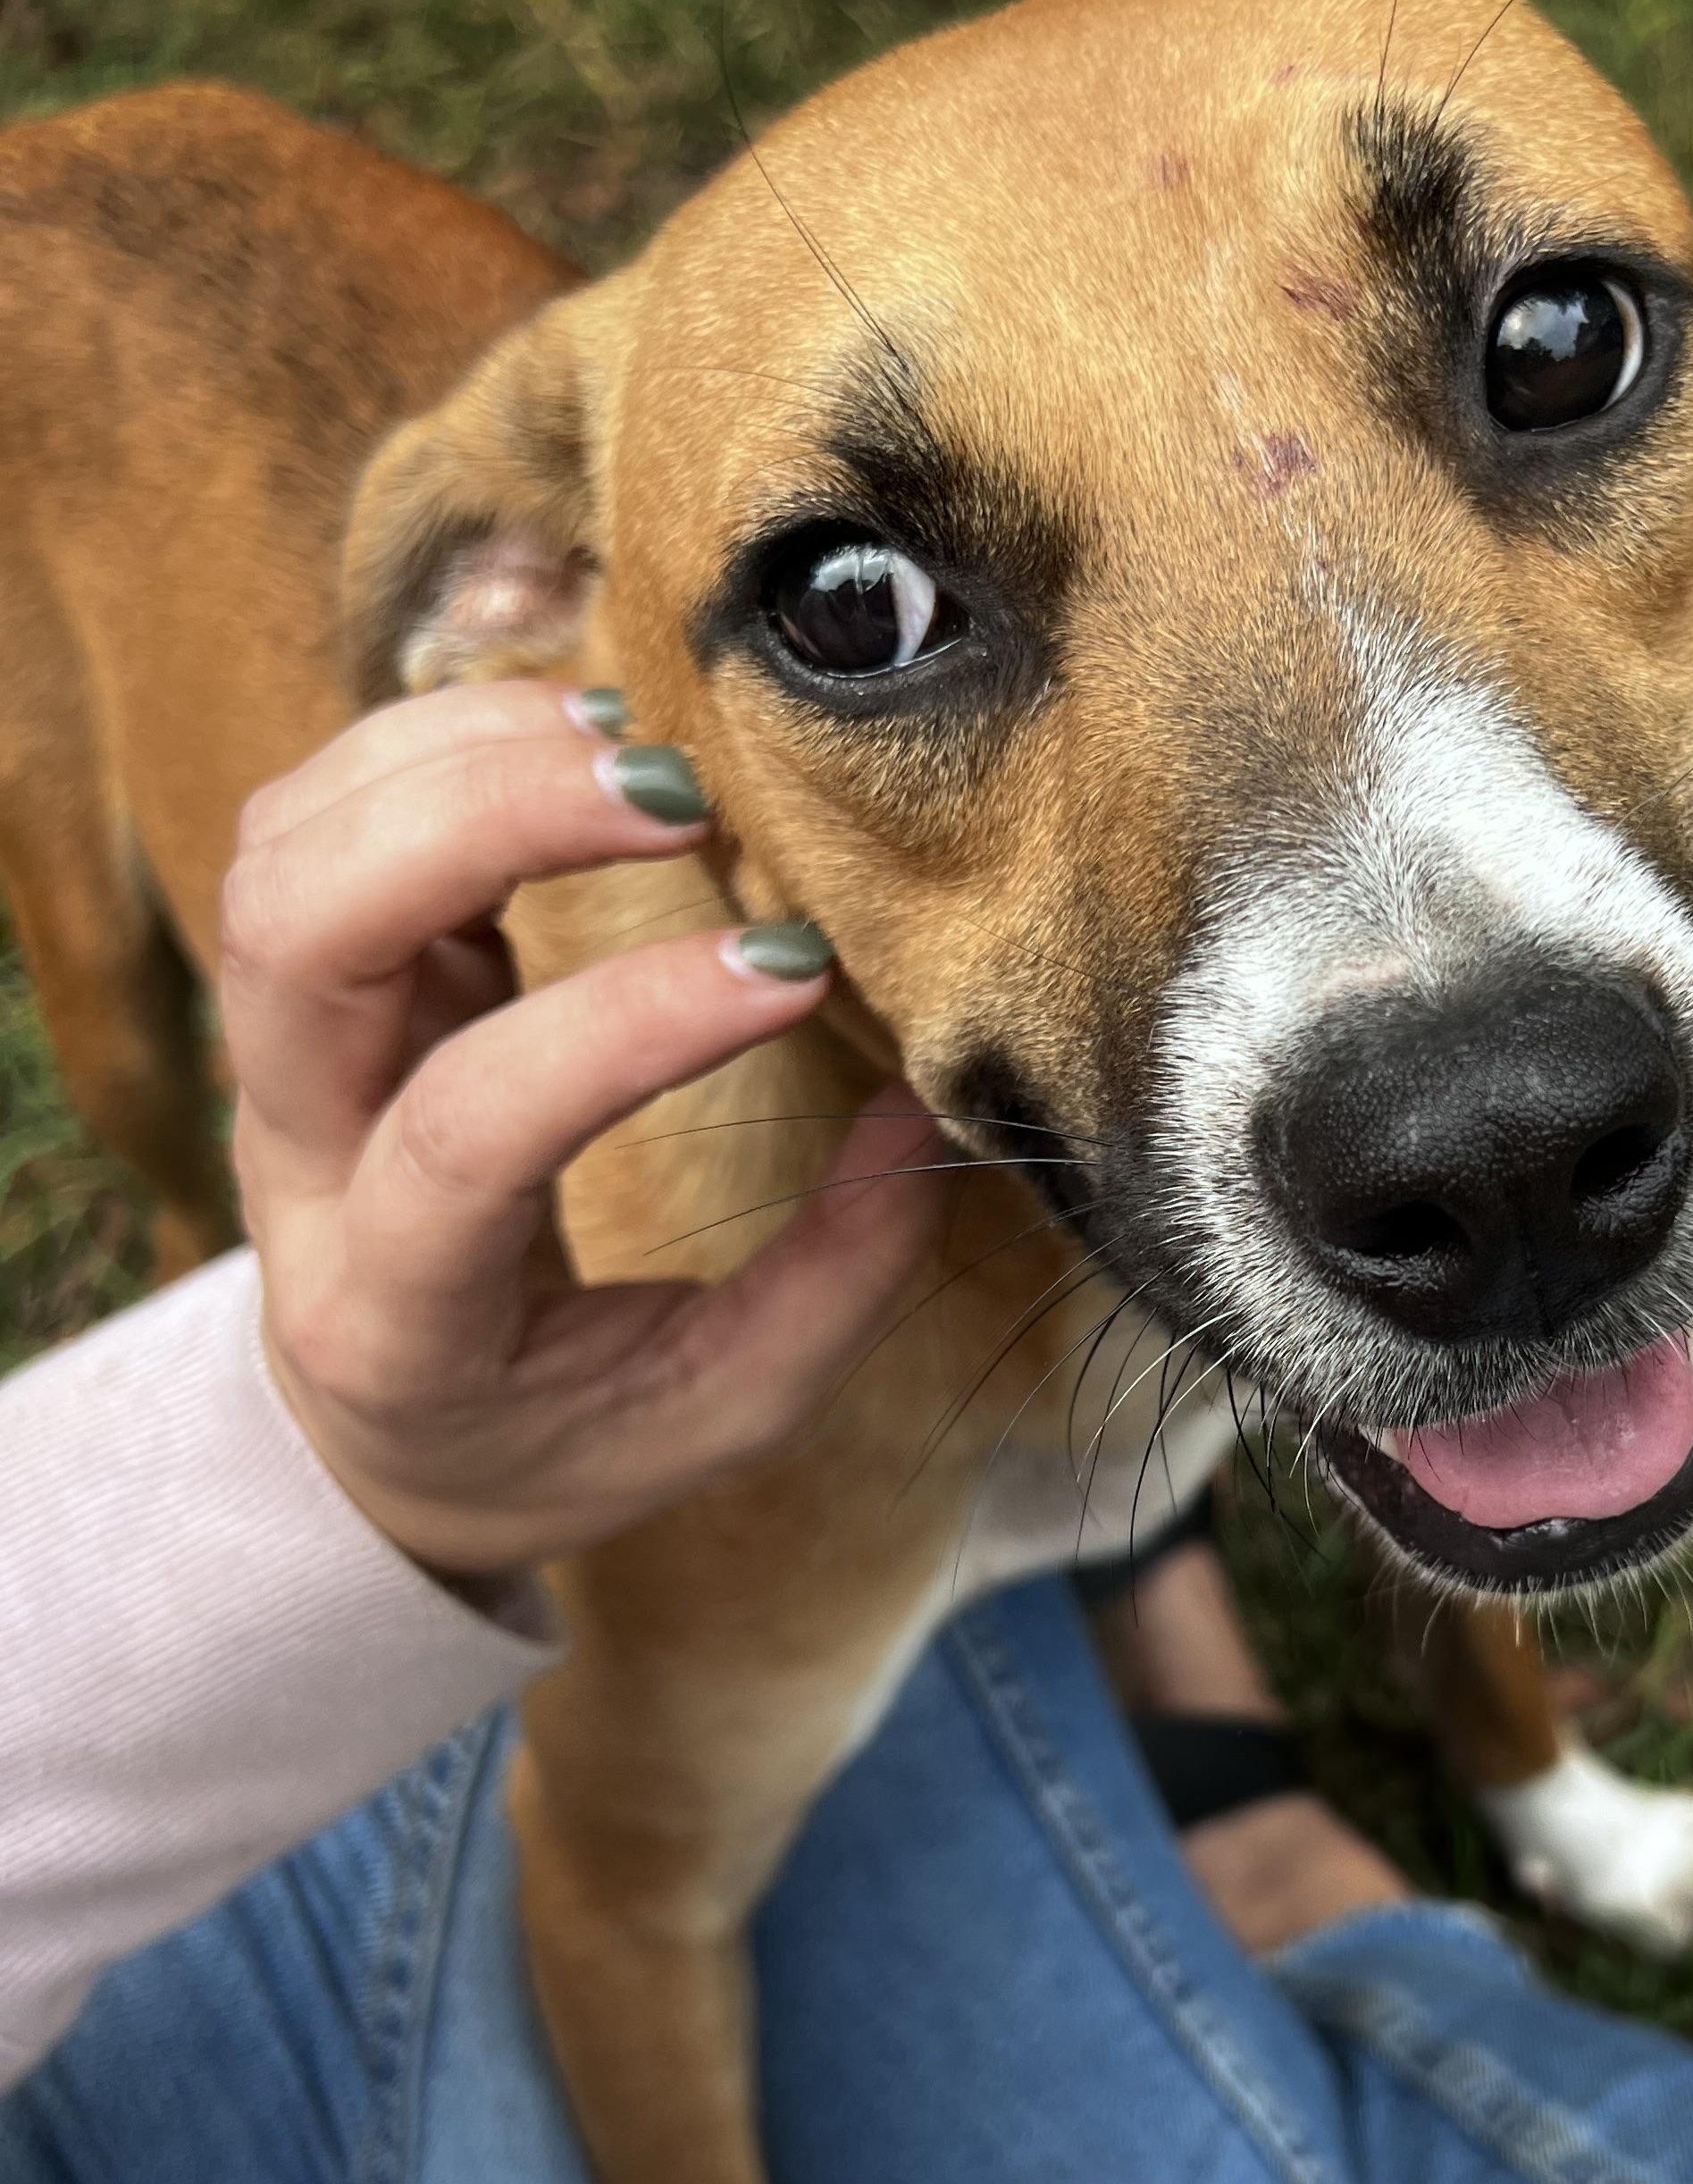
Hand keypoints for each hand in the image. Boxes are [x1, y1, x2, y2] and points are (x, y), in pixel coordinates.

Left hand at [221, 682, 944, 1575]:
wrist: (376, 1441)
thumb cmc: (554, 1436)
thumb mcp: (715, 1415)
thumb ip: (828, 1285)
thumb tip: (923, 1110)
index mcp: (393, 1308)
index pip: (468, 1129)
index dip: (628, 1027)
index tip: (794, 970)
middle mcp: (294, 1164)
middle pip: (297, 934)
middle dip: (482, 819)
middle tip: (681, 801)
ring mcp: (279, 1058)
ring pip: (286, 846)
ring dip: (456, 756)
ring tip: (639, 748)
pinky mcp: (313, 981)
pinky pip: (316, 815)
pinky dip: (435, 744)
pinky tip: (572, 742)